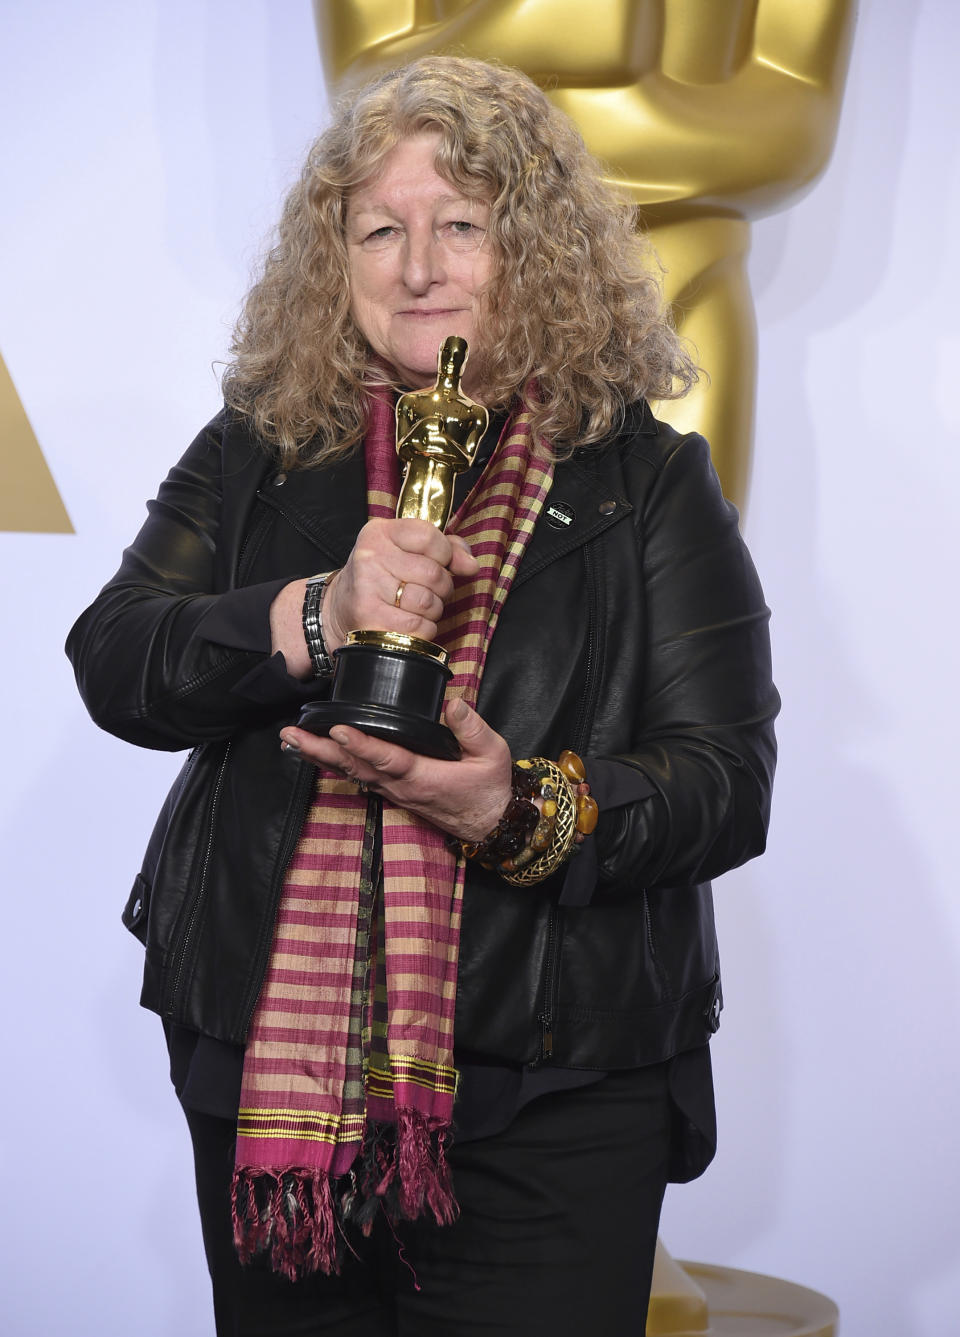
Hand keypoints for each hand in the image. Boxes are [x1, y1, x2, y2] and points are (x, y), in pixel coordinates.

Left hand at [279, 697, 511, 843]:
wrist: (490, 823)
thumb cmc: (490, 788)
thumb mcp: (493, 754)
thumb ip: (472, 729)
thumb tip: (452, 704)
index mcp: (423, 777)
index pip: (386, 758)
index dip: (361, 744)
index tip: (337, 729)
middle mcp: (401, 787)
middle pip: (354, 767)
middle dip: (320, 750)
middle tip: (291, 735)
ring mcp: (393, 791)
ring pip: (350, 772)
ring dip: (319, 756)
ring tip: (291, 739)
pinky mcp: (392, 791)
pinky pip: (357, 776)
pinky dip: (334, 764)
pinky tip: (315, 753)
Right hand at [323, 518, 479, 649]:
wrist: (341, 608)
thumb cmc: (383, 577)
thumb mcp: (408, 551)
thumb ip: (447, 549)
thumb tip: (471, 566)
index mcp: (381, 532)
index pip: (430, 537)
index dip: (445, 555)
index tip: (440, 563)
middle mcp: (370, 556)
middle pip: (434, 574)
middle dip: (441, 588)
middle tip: (426, 591)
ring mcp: (368, 587)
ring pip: (429, 603)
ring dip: (432, 611)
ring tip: (415, 608)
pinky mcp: (369, 618)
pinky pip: (419, 627)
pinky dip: (423, 630)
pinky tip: (408, 624)